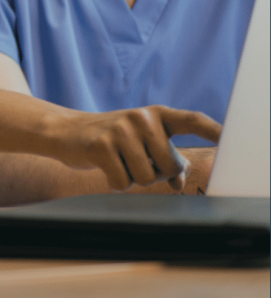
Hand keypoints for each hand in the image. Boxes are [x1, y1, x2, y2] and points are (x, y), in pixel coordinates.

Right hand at [52, 106, 220, 191]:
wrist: (68, 131)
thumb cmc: (113, 139)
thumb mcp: (141, 142)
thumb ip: (166, 158)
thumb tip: (182, 179)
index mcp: (157, 115)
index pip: (191, 120)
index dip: (212, 130)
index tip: (229, 139)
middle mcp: (141, 117)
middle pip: (168, 165)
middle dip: (155, 173)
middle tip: (136, 160)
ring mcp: (120, 129)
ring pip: (146, 177)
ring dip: (133, 178)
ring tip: (119, 161)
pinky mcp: (101, 144)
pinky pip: (122, 182)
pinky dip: (115, 182)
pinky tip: (105, 166)